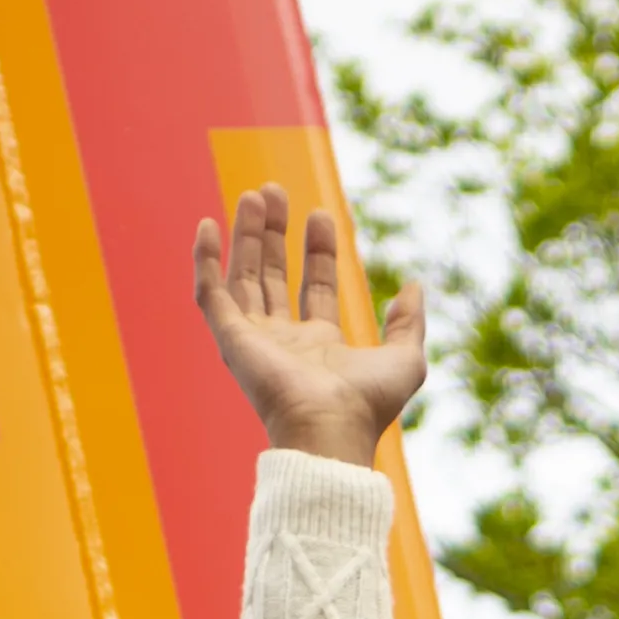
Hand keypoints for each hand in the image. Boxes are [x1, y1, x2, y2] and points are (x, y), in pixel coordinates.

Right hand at [188, 186, 428, 466]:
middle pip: (273, 275)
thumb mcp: (405, 358)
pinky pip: (210, 293)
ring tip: (255, 195)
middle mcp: (283, 341)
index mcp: (319, 345)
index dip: (318, 250)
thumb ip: (409, 322)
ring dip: (246, 236)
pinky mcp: (231, 339)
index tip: (321, 215)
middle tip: (275, 192)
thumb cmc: (366, 403)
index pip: (314, 286)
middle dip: (274, 234)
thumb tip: (413, 287)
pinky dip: (205, 260)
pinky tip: (207, 226)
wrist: (329, 427)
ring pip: (243, 277)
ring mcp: (254, 340)